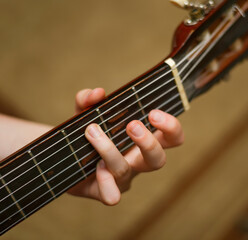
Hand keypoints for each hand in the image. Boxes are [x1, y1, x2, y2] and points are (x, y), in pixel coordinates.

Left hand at [67, 88, 183, 204]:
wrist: (65, 160)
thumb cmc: (83, 135)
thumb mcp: (84, 114)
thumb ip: (88, 100)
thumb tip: (98, 93)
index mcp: (139, 141)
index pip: (170, 138)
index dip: (170, 127)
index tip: (153, 113)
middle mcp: (135, 161)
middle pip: (158, 160)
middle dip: (148, 142)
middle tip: (132, 125)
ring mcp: (121, 178)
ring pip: (125, 171)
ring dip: (109, 150)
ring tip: (93, 132)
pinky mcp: (102, 191)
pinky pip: (111, 195)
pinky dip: (104, 181)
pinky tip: (94, 167)